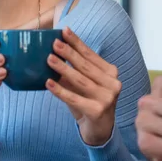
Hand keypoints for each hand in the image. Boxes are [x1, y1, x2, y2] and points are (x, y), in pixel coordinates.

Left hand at [46, 27, 121, 145]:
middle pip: (86, 66)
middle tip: (54, 43)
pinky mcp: (98, 111)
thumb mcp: (84, 84)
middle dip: (69, 53)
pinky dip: (60, 91)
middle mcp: (112, 83)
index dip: (77, 42)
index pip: (91, 54)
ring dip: (63, 69)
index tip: (64, 31)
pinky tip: (48, 83)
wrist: (100, 129)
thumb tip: (53, 53)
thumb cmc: (90, 101)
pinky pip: (75, 99)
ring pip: (81, 80)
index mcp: (110, 72)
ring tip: (49, 59)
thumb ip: (74, 70)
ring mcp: (107, 98)